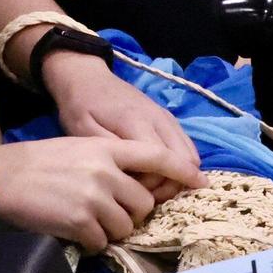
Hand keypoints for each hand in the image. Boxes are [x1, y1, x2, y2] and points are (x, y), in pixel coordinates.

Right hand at [0, 135, 186, 251]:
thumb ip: (110, 161)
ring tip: (86, 218)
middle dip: (131, 212)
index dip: (181, 170)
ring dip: (110, 229)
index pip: (155, 157)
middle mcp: (105, 171)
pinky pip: (102, 242)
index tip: (200, 181)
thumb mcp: (79, 147)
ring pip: (126, 226)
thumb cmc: (39, 160)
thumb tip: (136, 185)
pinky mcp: (80, 222)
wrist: (1, 175)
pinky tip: (73, 228)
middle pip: (144, 204)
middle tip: (107, 209)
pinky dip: (90, 241)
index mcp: (106, 148)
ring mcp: (94, 198)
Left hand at [43, 52, 203, 189]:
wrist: (87, 77)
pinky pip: (187, 147)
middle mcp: (159, 119)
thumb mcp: (83, 130)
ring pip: (192, 156)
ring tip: (150, 188)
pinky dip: (180, 165)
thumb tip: (134, 175)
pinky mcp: (168, 118)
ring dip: (178, 176)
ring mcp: (167, 117)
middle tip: (144, 196)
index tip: (130, 192)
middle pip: (185, 162)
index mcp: (136, 122)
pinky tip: (157, 174)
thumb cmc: (81, 106)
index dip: (151, 184)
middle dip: (171, 185)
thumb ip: (110, 152)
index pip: (161, 162)